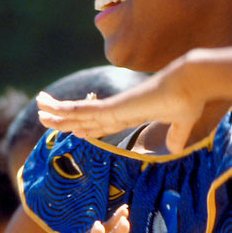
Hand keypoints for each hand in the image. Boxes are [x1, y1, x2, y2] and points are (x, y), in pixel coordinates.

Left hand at [37, 55, 205, 153]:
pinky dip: (65, 110)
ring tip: (38, 108)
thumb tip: (177, 149)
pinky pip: (84, 109)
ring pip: (78, 112)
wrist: (192, 83)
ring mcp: (115, 107)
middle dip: (64, 117)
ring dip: (57, 111)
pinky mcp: (114, 106)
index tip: (73, 129)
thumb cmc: (189, 100)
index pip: (102, 122)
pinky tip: (50, 110)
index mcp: (132, 113)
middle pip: (84, 116)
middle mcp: (119, 109)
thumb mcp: (181, 125)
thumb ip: (176, 136)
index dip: (85, 126)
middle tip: (44, 116)